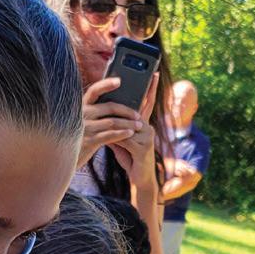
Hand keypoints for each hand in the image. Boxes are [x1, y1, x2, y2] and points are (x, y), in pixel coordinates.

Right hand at [80, 75, 147, 163]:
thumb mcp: (84, 122)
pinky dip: (122, 133)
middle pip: (109, 107)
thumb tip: (119, 105)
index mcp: (81, 106)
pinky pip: (110, 135)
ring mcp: (85, 127)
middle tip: (139, 115)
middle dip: (126, 110)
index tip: (119, 81)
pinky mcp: (89, 141)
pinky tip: (130, 133)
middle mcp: (82, 114)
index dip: (106, 84)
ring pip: (112, 122)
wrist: (67, 157)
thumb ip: (96, 112)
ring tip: (139, 126)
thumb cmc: (79, 137)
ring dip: (128, 123)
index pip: (94, 91)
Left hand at [107, 72, 159, 191]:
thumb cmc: (130, 158)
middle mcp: (148, 128)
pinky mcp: (143, 148)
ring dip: (113, 125)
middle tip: (124, 86)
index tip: (153, 74)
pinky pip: (125, 137)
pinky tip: (106, 138)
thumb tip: (104, 112)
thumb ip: (116, 125)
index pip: (147, 102)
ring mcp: (147, 137)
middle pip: (135, 110)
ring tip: (102, 122)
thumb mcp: (122, 138)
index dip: (151, 88)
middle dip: (127, 103)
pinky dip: (115, 137)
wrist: (140, 179)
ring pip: (126, 124)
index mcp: (143, 124)